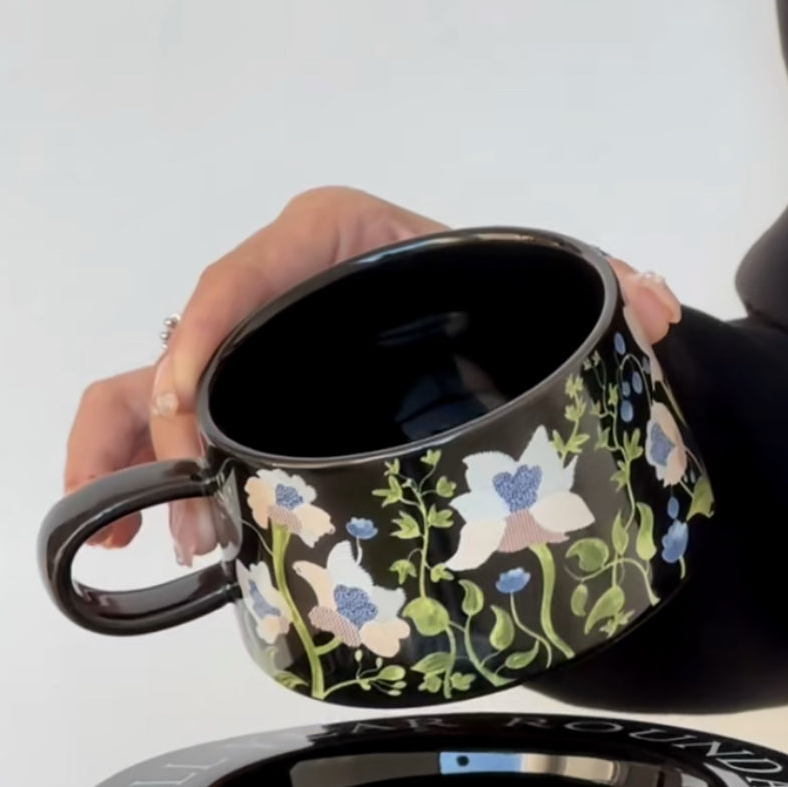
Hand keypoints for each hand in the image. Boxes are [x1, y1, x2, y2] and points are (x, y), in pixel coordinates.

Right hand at [63, 186, 681, 561]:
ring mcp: (263, 356)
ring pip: (161, 386)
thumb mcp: (543, 281)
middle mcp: (283, 293)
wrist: (487, 327)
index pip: (257, 265)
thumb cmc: (495, 293)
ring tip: (154, 540)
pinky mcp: (259, 406)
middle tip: (186, 488)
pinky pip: (182, 429)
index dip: (213, 320)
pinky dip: (154, 477)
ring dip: (142, 458)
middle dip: (168, 414)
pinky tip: (162, 547)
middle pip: (195, 338)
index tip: (191, 389)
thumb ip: (603, 289)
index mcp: (339, 239)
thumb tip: (645, 309)